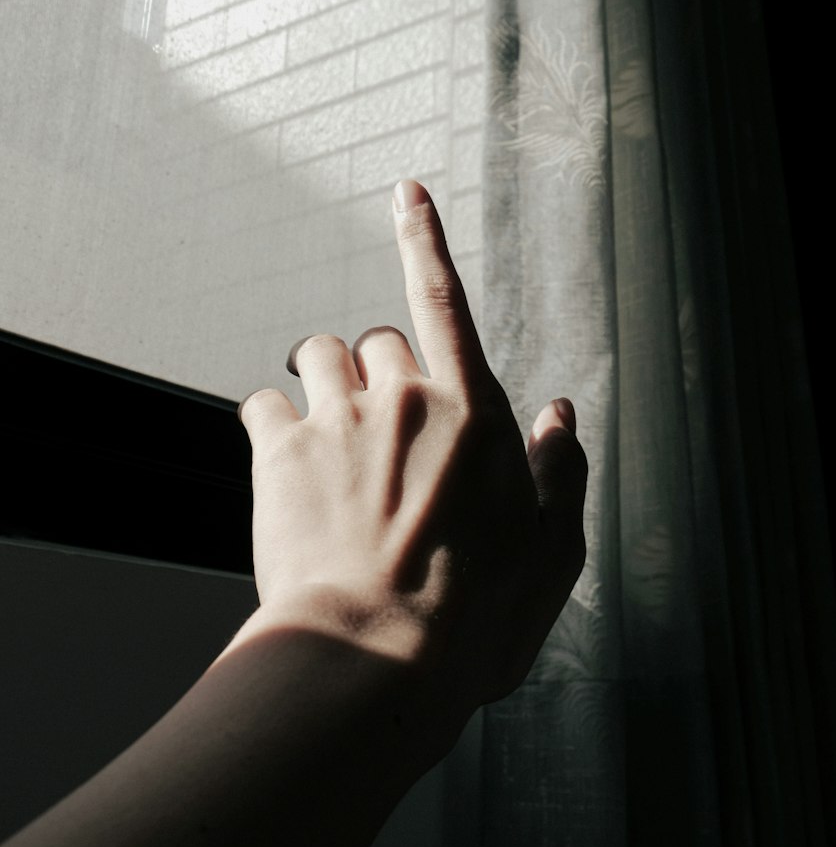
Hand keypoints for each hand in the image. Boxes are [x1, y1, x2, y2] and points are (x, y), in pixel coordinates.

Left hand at [237, 178, 586, 719]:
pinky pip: (260, 403)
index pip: (445, 300)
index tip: (405, 190)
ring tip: (327, 438)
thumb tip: (562, 413)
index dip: (424, 239)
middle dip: (378, 371)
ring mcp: (338, 421)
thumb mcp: (553, 550)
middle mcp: (403, 399)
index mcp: (473, 412)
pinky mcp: (280, 454)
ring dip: (321, 381)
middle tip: (379, 432)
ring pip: (317, 355)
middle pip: (379, 339)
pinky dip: (270, 422)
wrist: (376, 656)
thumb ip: (562, 472)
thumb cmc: (475, 615)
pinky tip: (281, 462)